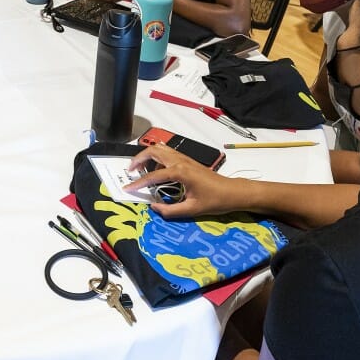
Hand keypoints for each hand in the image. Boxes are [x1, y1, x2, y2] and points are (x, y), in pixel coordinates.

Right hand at [123, 145, 243, 217]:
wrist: (232, 192)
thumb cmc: (215, 200)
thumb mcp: (192, 209)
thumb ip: (170, 210)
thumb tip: (154, 208)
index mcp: (180, 172)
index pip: (153, 175)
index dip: (138, 183)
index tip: (127, 188)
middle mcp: (180, 161)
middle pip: (153, 151)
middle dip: (138, 159)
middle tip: (130, 171)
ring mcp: (184, 159)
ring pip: (160, 149)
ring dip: (147, 155)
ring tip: (139, 168)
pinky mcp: (187, 161)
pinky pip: (167, 153)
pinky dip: (157, 157)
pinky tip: (156, 170)